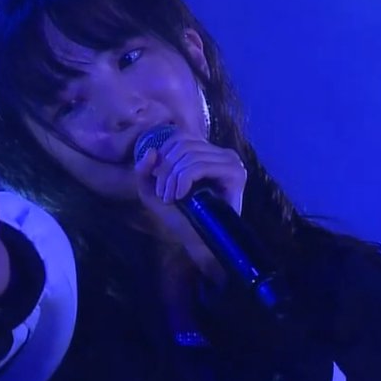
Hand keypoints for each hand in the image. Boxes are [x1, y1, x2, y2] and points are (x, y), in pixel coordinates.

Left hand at [134, 131, 246, 282]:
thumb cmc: (180, 218)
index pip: (180, 137)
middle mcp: (221, 153)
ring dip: (173, 177)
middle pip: (183, 144)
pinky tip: (180, 196)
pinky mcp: (235, 174)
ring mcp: (231, 162)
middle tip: (164, 193)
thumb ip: (145, 171)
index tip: (158, 181)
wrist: (199, 243)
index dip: (163, 155)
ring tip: (170, 197)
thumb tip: (151, 150)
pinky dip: (184, 180)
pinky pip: (200, 166)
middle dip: (166, 169)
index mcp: (206, 152)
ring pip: (190, 155)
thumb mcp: (154, 191)